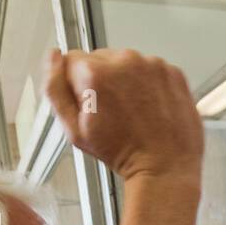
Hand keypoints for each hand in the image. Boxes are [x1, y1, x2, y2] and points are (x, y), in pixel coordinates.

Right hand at [45, 48, 203, 185]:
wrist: (164, 166)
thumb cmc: (122, 152)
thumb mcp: (74, 128)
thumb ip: (55, 88)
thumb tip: (53, 57)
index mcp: (95, 73)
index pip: (71, 60)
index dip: (77, 86)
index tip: (90, 104)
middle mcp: (124, 61)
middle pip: (99, 59)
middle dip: (101, 81)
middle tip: (113, 113)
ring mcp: (151, 64)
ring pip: (125, 63)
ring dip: (125, 81)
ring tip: (133, 112)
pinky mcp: (172, 71)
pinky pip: (150, 69)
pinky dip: (149, 84)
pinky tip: (149, 107)